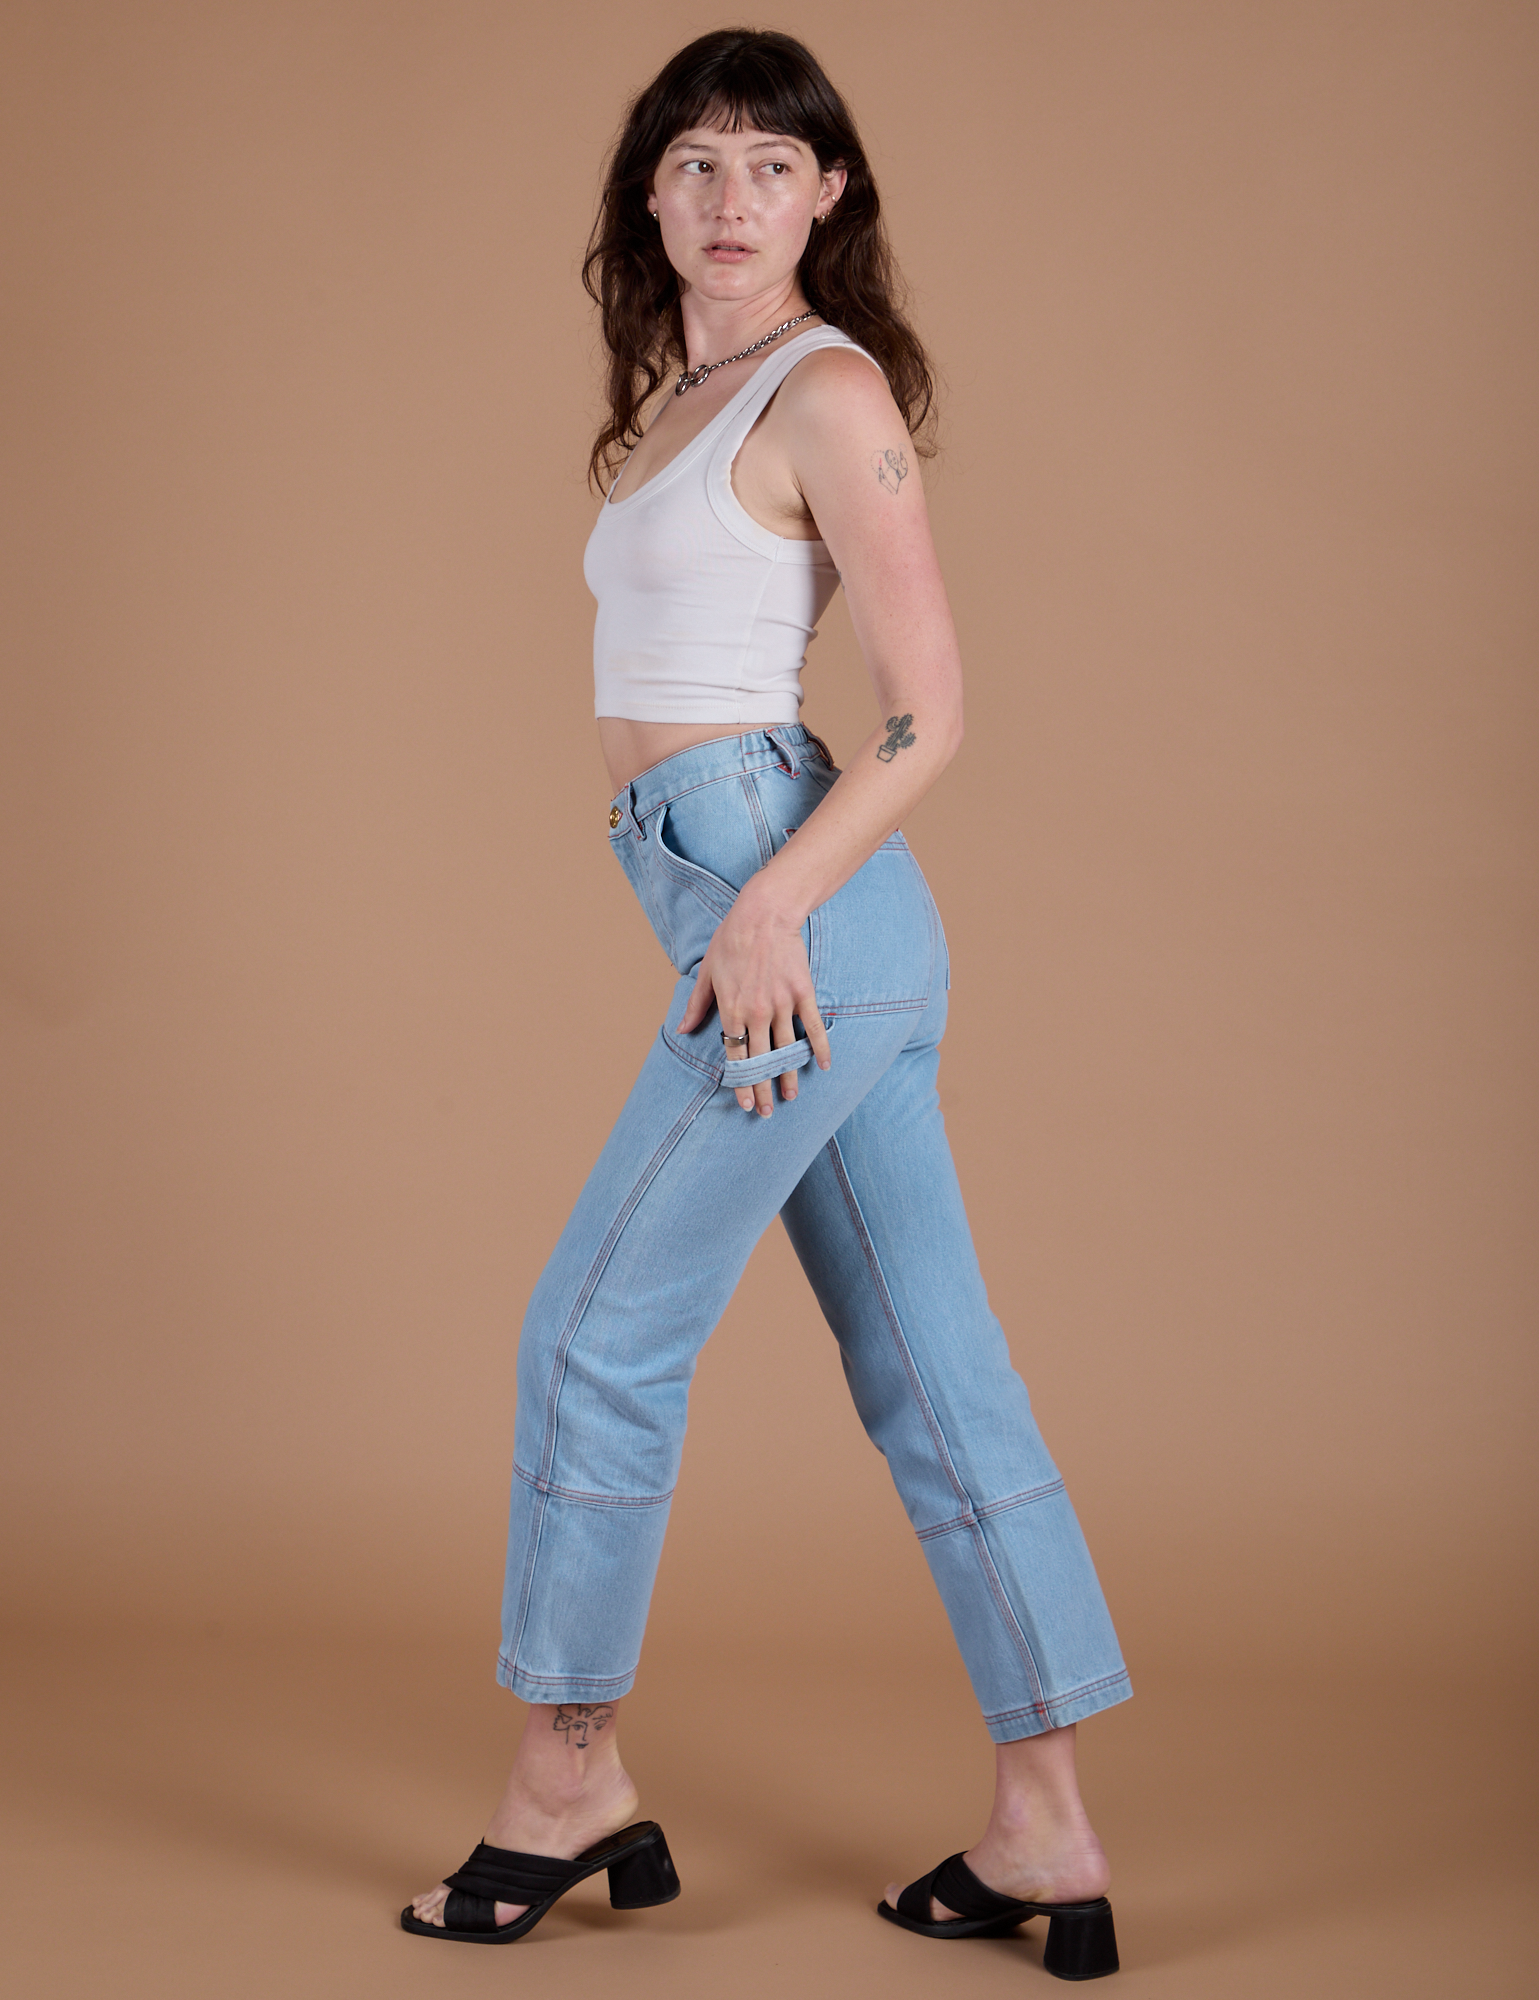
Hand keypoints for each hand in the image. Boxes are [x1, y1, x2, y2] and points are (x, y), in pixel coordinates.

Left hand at [675, 883, 831, 1116]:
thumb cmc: (731, 941)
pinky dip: (820, 1047)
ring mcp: (781, 1004)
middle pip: (761, 1060)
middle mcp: (756, 1012)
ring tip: (791, 1095)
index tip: (744, 1103)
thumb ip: (696, 1005)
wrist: (763, 915)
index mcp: (731, 1010)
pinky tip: (824, 1065)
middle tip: (767, 1112)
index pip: (736, 1056)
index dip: (741, 1082)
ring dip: (789, 1075)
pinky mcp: (802, 993)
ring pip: (786, 1049)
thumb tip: (682, 1030)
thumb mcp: (706, 973)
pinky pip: (813, 1026)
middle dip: (763, 1089)